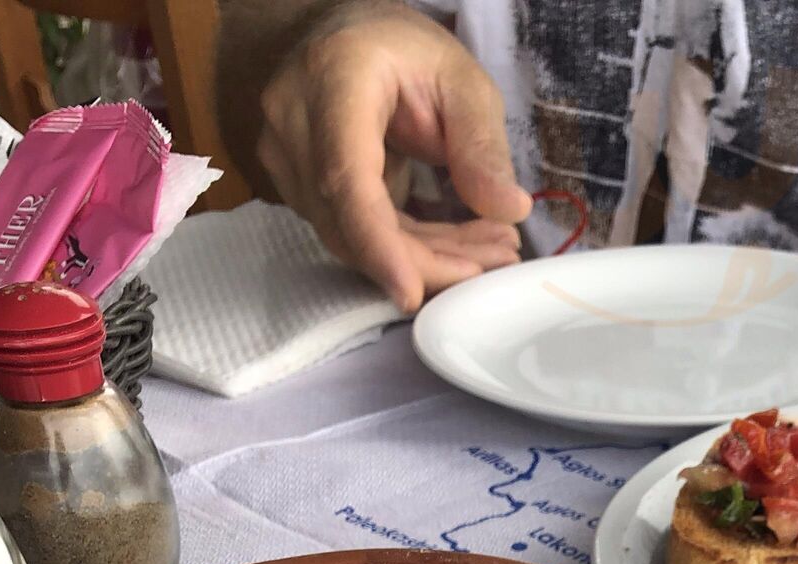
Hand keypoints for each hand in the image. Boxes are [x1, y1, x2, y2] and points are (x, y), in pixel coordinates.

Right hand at [256, 8, 532, 310]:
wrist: (346, 37)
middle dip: (424, 260)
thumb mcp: (462, 80)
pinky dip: (408, 250)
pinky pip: (354, 234)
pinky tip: (458, 247)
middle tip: (497, 260)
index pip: (345, 177)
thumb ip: (483, 144)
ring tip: (490, 248)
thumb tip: (511, 210)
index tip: (411, 292)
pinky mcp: (297, 186)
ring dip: (423, 258)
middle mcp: (293, 120)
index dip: (377, 243)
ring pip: (352, 238)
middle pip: (349, 222)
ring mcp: (286, 157)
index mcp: (332, 78)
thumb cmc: (405, 52)